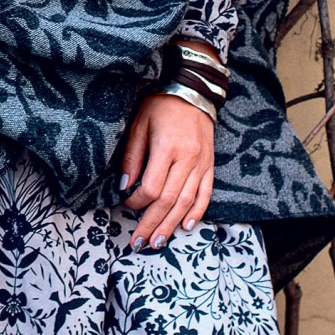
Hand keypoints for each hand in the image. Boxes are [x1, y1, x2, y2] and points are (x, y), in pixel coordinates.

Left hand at [119, 91, 213, 249]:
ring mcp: (201, 163)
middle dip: (152, 224)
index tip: (126, 205)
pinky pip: (206, 193)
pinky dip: (197, 212)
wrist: (194, 91)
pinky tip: (187, 226)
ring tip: (158, 242)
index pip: (152, 187)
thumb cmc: (161, 105)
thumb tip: (124, 186)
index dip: (137, 201)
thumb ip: (132, 156)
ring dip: (172, 225)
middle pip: (169, 200)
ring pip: (187, 202)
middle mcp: (187, 159)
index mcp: (167, 148)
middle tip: (139, 244)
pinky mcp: (210, 164)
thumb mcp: (139, 124)